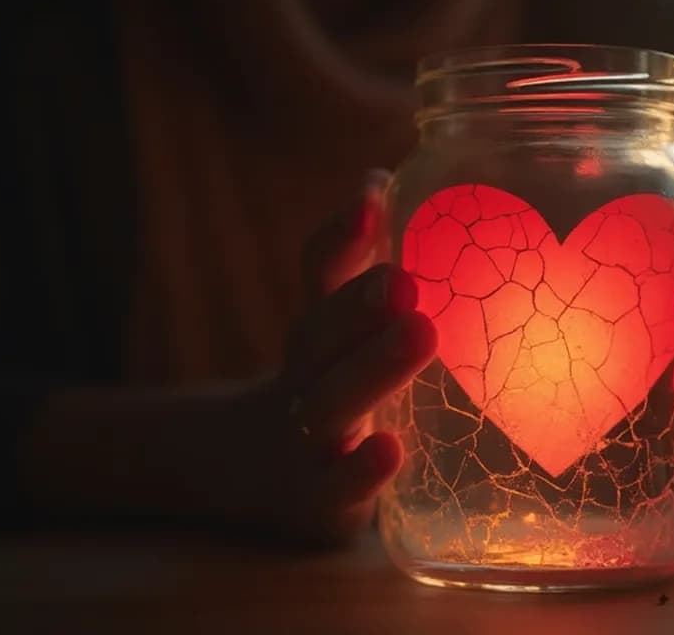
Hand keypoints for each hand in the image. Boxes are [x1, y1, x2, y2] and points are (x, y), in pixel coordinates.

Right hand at [23, 173, 435, 544]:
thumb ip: (369, 263)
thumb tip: (392, 174)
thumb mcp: (343, 331)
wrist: (254, 473)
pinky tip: (390, 451)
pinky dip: (360, 471)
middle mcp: (306, 376)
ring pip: (331, 403)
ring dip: (373, 369)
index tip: (372, 196)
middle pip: (321, 335)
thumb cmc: (329, 384)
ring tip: (419, 336)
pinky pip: (335, 487)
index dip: (342, 236)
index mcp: (320, 328)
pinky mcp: (319, 500)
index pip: (319, 272)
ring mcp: (308, 439)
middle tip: (406, 280)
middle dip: (360, 305)